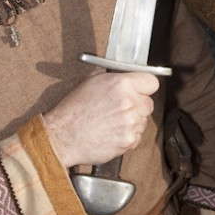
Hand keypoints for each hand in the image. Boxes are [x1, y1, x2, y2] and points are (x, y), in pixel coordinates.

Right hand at [43, 71, 159, 167]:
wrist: (63, 135)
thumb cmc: (74, 109)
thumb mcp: (91, 81)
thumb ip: (113, 76)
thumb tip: (125, 74)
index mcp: (122, 84)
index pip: (152, 82)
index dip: (145, 87)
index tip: (142, 91)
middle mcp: (129, 102)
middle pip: (149, 103)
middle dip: (138, 106)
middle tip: (122, 109)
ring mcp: (130, 123)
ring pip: (143, 121)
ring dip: (133, 122)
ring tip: (113, 123)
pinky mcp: (128, 140)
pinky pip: (137, 137)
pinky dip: (128, 137)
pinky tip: (112, 133)